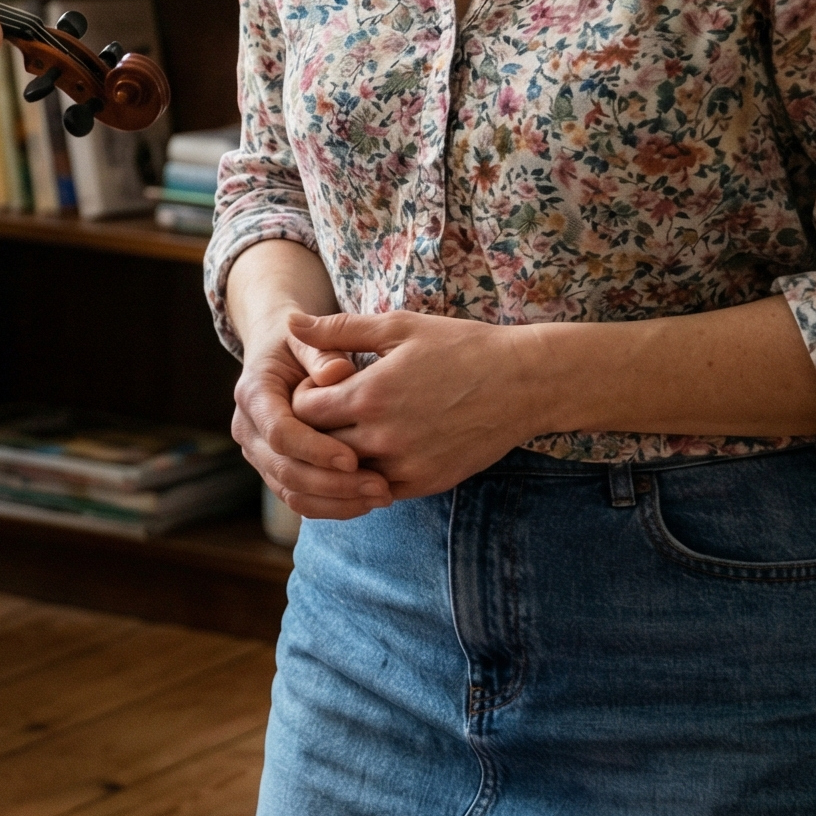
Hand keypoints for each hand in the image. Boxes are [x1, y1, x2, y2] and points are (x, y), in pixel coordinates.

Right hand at [231, 313, 392, 520]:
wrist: (280, 355)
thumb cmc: (300, 343)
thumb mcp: (308, 339)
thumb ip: (322, 353)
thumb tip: (337, 374)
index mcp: (253, 394)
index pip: (280, 432)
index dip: (315, 449)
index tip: (354, 458)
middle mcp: (248, 429)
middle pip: (285, 470)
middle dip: (333, 484)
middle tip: (380, 486)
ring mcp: (259, 454)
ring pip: (292, 492)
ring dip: (337, 501)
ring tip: (382, 496)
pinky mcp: (275, 471)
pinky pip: (300, 499)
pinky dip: (334, 506)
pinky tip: (368, 500)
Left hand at [284, 311, 538, 499]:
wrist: (524, 383)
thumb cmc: (461, 347)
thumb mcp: (399, 327)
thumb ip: (339, 329)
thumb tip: (291, 323)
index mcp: (370, 395)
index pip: (303, 412)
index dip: (300, 400)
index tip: (315, 387)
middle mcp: (383, 436)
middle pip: (317, 447)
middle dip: (312, 431)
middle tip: (324, 413)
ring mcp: (405, 465)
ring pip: (344, 475)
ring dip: (336, 458)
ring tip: (344, 432)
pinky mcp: (426, 483)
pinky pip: (375, 491)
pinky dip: (364, 477)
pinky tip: (370, 454)